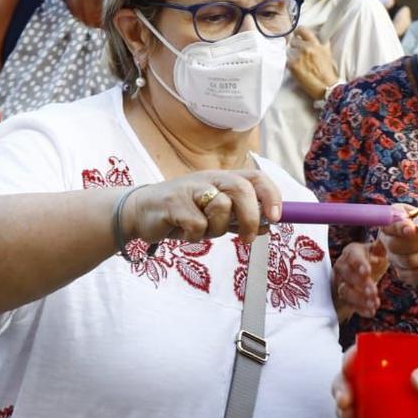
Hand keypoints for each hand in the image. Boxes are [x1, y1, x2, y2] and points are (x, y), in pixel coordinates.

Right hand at [121, 168, 284, 243]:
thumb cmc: (182, 214)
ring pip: (221, 207)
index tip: (277, 217)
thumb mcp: (214, 217)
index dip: (271, 195)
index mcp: (223, 179)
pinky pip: (197, 225)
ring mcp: (190, 188)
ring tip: (201, 231)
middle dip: (251, 217)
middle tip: (247, 239)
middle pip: (242, 188)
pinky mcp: (173, 202)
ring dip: (216, 229)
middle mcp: (209, 178)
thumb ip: (239, 219)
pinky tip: (182, 232)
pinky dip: (194, 237)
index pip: (256, 178)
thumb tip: (269, 225)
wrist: (140, 214)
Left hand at [287, 26, 338, 101]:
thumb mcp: (328, 55)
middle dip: (294, 46)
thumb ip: (322, 45)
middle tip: (298, 53)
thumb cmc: (328, 74)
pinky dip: (290, 65)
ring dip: (292, 56)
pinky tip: (296, 70)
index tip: (297, 34)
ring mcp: (299, 56)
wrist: (326, 87)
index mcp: (316, 44)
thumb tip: (319, 38)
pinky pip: (287, 61)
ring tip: (298, 64)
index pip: (303, 30)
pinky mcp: (293, 65)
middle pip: (293, 41)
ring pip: (288, 51)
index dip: (298, 32)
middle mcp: (307, 48)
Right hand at [332, 347, 417, 417]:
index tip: (349, 365)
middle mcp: (398, 382)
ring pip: (361, 406)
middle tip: (344, 396)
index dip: (357, 356)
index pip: (377, 351)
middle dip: (344, 384)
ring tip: (347, 412)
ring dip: (347, 408)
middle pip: (360, 379)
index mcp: (412, 359)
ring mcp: (397, 409)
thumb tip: (414, 379)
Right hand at [334, 240, 387, 318]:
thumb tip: (394, 236)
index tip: (367, 272)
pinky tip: (371, 312)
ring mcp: (340, 282)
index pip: (353, 256)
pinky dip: (360, 309)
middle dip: (361, 284)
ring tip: (374, 303)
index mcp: (352, 252)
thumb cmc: (371, 258)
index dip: (359, 264)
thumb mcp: (378, 250)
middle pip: (348, 275)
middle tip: (373, 291)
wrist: (361, 273)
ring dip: (360, 298)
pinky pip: (349, 304)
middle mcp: (342, 266)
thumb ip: (383, 245)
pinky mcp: (343, 297)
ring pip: (346, 291)